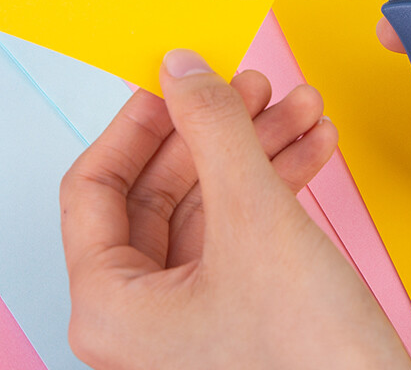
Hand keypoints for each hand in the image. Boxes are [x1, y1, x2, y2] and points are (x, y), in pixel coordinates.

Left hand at [61, 50, 410, 369]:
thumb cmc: (310, 359)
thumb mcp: (254, 217)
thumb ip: (214, 130)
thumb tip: (183, 70)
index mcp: (114, 304)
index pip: (97, 186)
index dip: (141, 123)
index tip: (177, 82)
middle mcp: (147, 310)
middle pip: (169, 186)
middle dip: (221, 129)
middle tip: (254, 87)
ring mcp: (198, 307)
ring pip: (217, 198)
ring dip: (262, 145)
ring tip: (301, 108)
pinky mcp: (245, 301)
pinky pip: (249, 221)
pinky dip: (280, 178)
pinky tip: (312, 146)